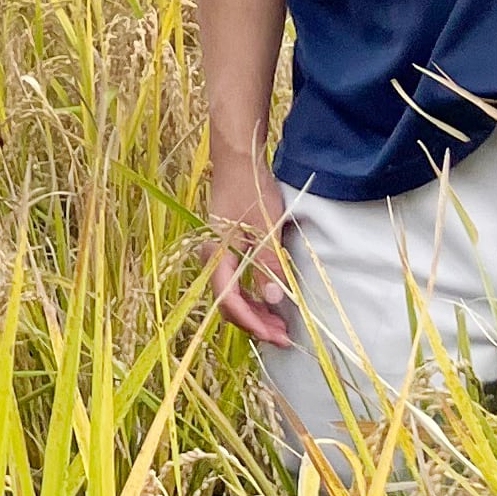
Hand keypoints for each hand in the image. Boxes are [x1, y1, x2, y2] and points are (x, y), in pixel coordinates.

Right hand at [205, 152, 297, 348]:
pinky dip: (252, 295)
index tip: (278, 335)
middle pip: (229, 302)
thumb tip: (273, 300)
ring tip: (279, 322)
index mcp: (217, 255)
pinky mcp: (227, 248)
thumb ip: (267, 265)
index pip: (230, 301)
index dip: (253, 322)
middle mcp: (213, 259)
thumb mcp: (265, 228)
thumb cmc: (250, 191)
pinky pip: (235, 281)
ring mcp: (219, 254)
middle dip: (255, 323)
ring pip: (232, 293)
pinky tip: (269, 298)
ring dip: (254, 311)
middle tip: (283, 335)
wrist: (238, 159)